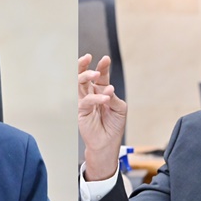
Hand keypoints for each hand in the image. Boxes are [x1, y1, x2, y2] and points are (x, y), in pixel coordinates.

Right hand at [78, 53, 126, 180]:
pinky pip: (86, 100)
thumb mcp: (120, 109)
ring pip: (80, 84)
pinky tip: (105, 98)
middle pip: (84, 75)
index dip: (103, 66)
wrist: (107, 143)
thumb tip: (108, 89)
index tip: (106, 59)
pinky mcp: (81, 111)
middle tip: (89, 57)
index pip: (101, 76)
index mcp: (101, 91)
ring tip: (96, 73)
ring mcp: (85, 101)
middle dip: (84, 65)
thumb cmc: (114, 126)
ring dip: (86, 75)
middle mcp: (91, 94)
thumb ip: (114, 98)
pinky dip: (96, 98)